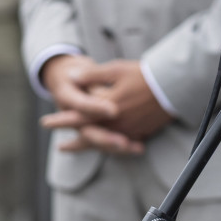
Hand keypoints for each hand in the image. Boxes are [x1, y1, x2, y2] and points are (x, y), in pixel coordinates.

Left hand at [40, 56, 172, 153]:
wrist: (174, 86)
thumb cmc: (145, 75)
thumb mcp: (116, 69)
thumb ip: (93, 75)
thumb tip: (72, 78)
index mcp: (107, 108)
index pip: (78, 117)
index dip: (61, 120)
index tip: (45, 123)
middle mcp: (117, 124)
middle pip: (90, 137)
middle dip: (75, 142)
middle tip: (60, 147)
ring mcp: (129, 131)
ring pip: (105, 143)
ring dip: (90, 146)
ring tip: (79, 150)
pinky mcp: (141, 132)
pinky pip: (122, 144)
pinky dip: (112, 146)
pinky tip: (108, 147)